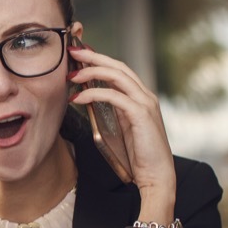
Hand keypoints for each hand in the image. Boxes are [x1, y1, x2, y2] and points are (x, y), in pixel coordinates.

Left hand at [67, 45, 175, 221]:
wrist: (156, 176)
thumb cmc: (137, 155)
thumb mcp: (121, 127)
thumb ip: (111, 110)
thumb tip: (89, 96)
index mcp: (140, 97)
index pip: (119, 70)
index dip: (99, 59)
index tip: (78, 55)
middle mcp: (145, 95)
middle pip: (118, 66)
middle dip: (93, 56)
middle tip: (72, 52)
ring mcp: (145, 103)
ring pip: (117, 76)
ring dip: (91, 72)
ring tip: (71, 75)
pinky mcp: (141, 114)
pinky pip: (114, 96)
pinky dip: (94, 94)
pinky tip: (78, 97)